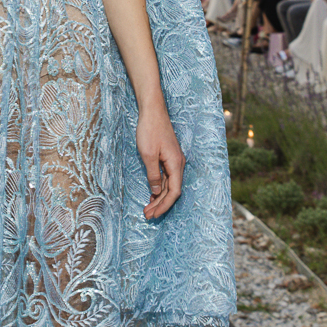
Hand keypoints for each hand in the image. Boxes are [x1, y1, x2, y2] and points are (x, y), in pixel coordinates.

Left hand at [137, 103, 184, 220]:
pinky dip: (160, 187)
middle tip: (148, 216)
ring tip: (148, 208)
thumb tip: (157, 191)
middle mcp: (178, 163)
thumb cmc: (150, 130)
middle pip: (172, 190)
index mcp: (175, 164)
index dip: (164, 205)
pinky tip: (152, 194)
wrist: (152, 111)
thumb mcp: (148, 155)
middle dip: (160, 204)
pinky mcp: (168, 157)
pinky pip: (167, 177)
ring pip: (170, 184)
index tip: (154, 214)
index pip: (174, 191)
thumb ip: (153, 174)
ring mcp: (174, 160)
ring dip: (159, 197)